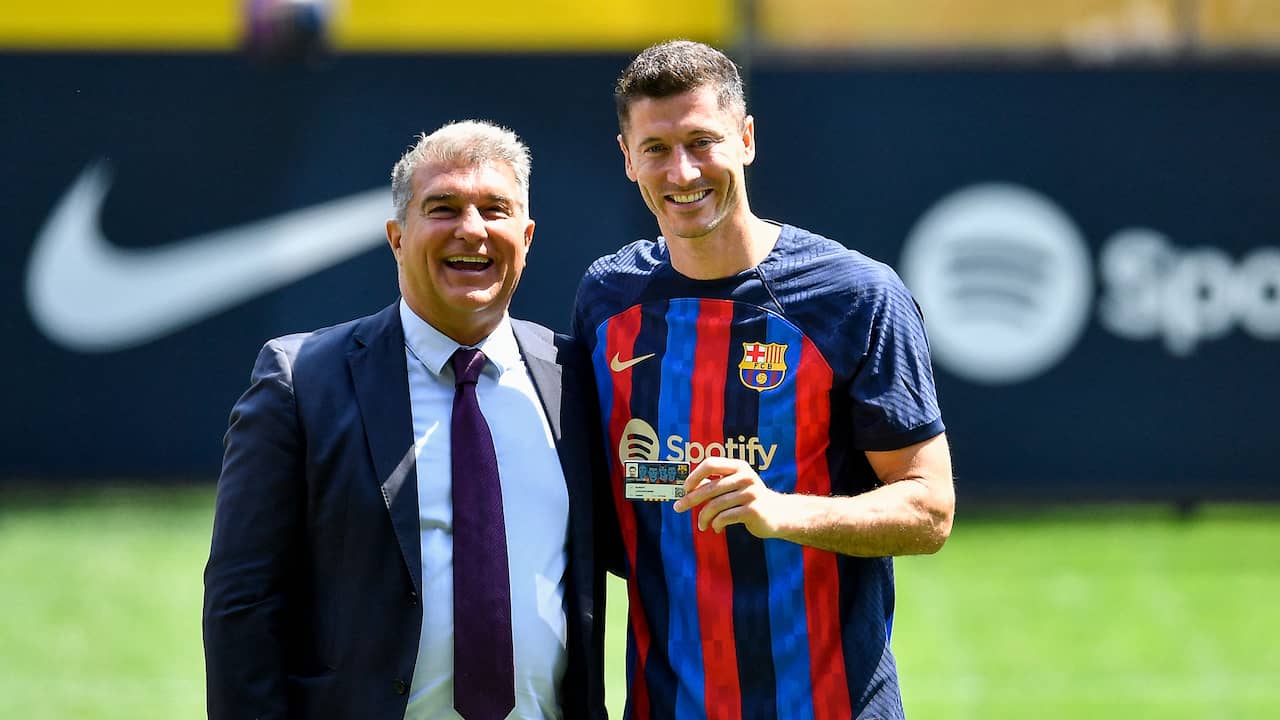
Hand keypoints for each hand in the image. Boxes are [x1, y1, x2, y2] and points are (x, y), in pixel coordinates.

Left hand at [673, 456, 793, 537]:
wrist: (778, 514)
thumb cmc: (749, 499)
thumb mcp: (733, 486)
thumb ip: (713, 484)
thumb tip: (685, 489)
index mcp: (739, 466)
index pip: (710, 463)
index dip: (694, 475)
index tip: (685, 488)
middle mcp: (746, 476)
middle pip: (710, 487)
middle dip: (690, 499)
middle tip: (678, 508)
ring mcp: (751, 493)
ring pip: (716, 505)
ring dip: (704, 517)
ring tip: (702, 525)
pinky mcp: (754, 510)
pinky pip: (725, 517)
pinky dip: (716, 524)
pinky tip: (716, 527)